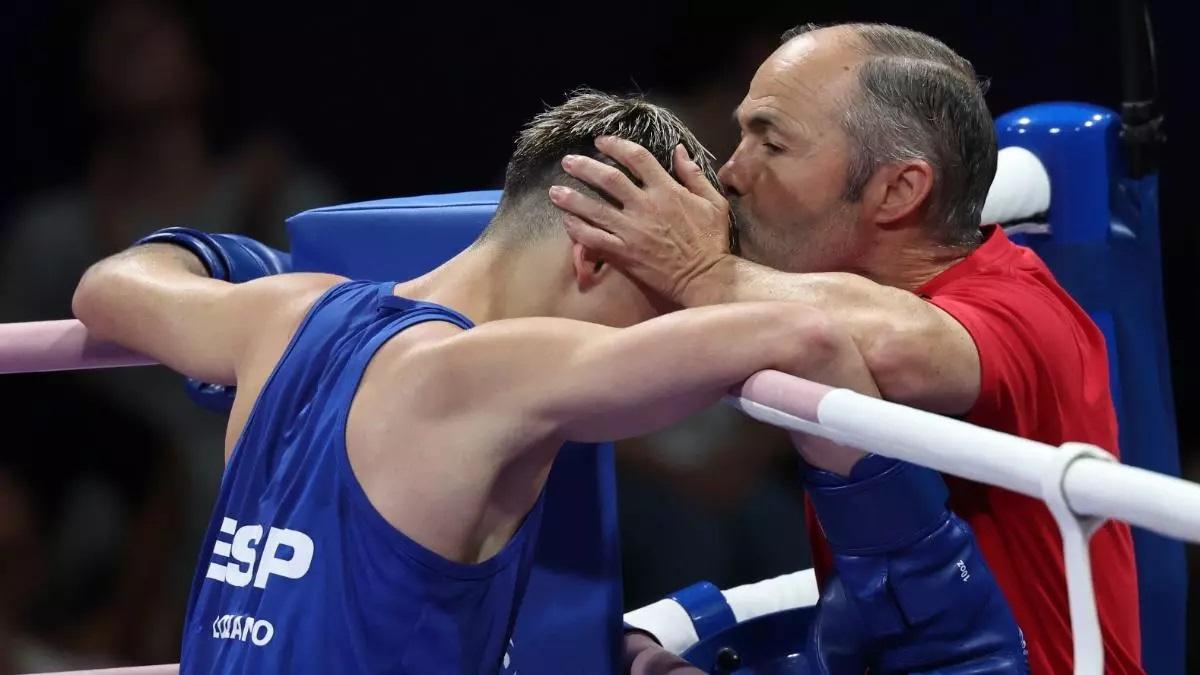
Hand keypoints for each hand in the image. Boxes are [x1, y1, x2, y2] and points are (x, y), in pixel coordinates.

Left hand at [549, 136, 732, 303]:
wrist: (705, 277)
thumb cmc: (711, 240)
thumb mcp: (713, 201)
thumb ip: (693, 174)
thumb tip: (679, 150)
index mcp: (667, 190)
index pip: (637, 158)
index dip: (616, 145)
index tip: (600, 141)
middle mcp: (646, 206)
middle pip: (608, 178)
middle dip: (584, 166)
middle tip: (567, 161)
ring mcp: (633, 231)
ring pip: (594, 209)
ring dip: (571, 198)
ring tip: (554, 191)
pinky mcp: (625, 254)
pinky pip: (594, 239)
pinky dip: (577, 229)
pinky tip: (566, 221)